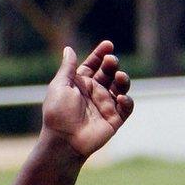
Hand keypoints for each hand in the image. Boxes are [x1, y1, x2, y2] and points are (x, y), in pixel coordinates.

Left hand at [41, 40, 133, 158]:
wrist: (63, 140)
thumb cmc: (58, 112)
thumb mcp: (60, 86)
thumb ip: (68, 68)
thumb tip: (69, 49)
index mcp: (80, 83)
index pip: (93, 65)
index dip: (100, 54)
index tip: (108, 44)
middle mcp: (94, 92)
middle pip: (108, 73)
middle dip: (112, 64)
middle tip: (111, 61)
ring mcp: (105, 105)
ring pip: (120, 88)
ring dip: (123, 80)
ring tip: (119, 76)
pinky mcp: (114, 119)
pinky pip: (126, 108)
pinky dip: (127, 101)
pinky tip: (121, 98)